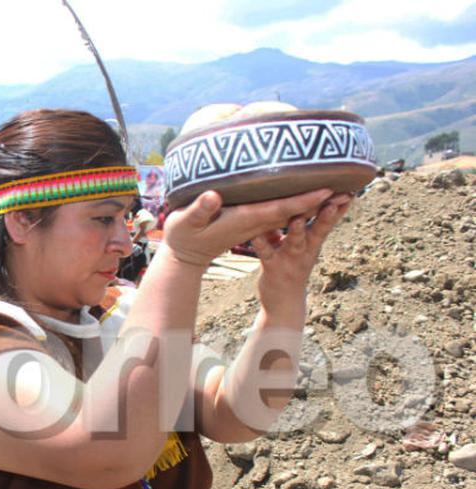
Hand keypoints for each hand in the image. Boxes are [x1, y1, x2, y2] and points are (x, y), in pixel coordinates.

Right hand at [163, 188, 334, 267]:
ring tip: (343, 192)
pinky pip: (285, 216)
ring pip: (294, 216)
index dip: (303, 202)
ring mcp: (260, 228)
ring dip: (318, 205)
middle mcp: (260, 227)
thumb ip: (199, 209)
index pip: (282, 211)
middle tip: (349, 189)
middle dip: (322, 204)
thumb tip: (212, 195)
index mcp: (249, 223)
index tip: (326, 192)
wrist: (187, 254)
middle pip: (296, 215)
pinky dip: (302, 206)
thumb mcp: (188, 225)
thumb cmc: (184, 238)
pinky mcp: (257, 225)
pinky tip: (317, 196)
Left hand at [253, 193, 351, 313]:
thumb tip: (299, 199)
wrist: (283, 302)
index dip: (339, 208)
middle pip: (318, 230)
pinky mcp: (272, 267)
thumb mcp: (298, 244)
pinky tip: (255, 234)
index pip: (328, 222)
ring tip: (297, 218)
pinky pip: (265, 253)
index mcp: (312, 241)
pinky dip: (261, 243)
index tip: (350, 190)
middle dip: (327, 216)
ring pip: (295, 242)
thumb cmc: (289, 266)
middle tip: (335, 200)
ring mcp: (289, 258)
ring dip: (297, 230)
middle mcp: (305, 249)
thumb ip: (297, 224)